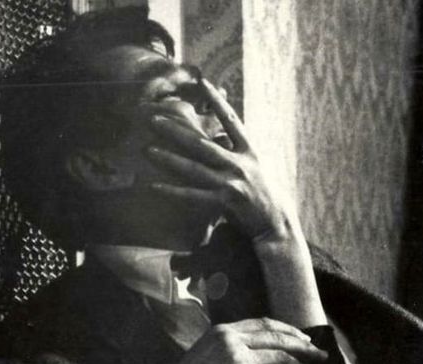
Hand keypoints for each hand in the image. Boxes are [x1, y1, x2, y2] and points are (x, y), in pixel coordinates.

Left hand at [145, 79, 299, 242]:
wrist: (275, 221)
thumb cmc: (260, 191)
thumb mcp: (253, 165)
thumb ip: (235, 150)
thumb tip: (218, 134)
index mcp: (248, 151)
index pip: (232, 120)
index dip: (217, 101)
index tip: (203, 82)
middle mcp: (240, 163)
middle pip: (203, 144)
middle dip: (177, 131)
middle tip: (154, 119)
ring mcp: (232, 183)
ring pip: (195, 169)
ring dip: (169, 159)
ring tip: (148, 150)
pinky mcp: (226, 202)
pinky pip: (194, 196)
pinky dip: (173, 191)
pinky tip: (155, 186)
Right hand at [149, 318, 327, 363]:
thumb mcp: (208, 354)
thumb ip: (235, 348)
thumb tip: (269, 353)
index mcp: (223, 330)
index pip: (264, 323)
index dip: (289, 331)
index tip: (304, 339)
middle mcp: (231, 339)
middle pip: (278, 339)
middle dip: (304, 348)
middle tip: (320, 357)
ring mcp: (237, 359)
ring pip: (282, 360)